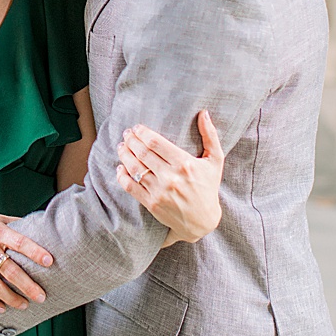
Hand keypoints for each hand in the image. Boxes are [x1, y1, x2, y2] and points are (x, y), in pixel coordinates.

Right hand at [0, 208, 54, 313]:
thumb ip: (9, 222)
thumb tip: (36, 224)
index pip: (19, 241)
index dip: (35, 251)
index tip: (50, 262)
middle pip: (10, 270)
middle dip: (28, 286)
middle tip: (41, 297)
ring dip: (12, 298)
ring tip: (24, 305)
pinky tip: (1, 308)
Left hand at [116, 110, 226, 242]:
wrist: (203, 222)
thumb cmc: (208, 187)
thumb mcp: (215, 161)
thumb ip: (210, 136)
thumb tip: (204, 113)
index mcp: (185, 164)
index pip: (155, 142)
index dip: (141, 132)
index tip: (137, 128)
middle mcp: (171, 178)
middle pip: (142, 153)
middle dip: (130, 140)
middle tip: (126, 134)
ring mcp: (160, 191)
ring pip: (134, 168)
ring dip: (124, 154)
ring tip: (121, 146)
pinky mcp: (151, 203)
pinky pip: (130, 186)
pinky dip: (121, 175)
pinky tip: (120, 167)